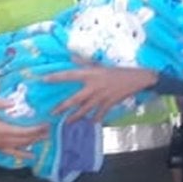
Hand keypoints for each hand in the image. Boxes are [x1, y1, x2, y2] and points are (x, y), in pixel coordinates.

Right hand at [0, 100, 46, 157]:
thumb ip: (0, 103)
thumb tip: (13, 103)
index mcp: (1, 130)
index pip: (23, 131)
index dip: (36, 129)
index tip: (46, 125)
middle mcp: (2, 140)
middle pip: (25, 140)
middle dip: (37, 136)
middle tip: (49, 131)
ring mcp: (0, 146)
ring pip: (20, 147)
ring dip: (33, 143)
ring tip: (44, 140)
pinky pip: (12, 153)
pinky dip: (22, 155)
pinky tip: (30, 156)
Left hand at [44, 66, 158, 121]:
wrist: (137, 78)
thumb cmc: (118, 71)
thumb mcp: (100, 65)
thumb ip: (85, 62)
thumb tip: (72, 58)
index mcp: (91, 74)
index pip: (69, 75)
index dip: (56, 77)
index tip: (44, 79)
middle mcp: (94, 86)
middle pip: (75, 99)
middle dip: (63, 107)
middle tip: (53, 113)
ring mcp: (101, 97)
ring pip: (85, 110)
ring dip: (75, 117)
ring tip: (66, 122)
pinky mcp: (109, 104)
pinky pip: (99, 114)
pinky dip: (95, 119)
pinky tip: (90, 123)